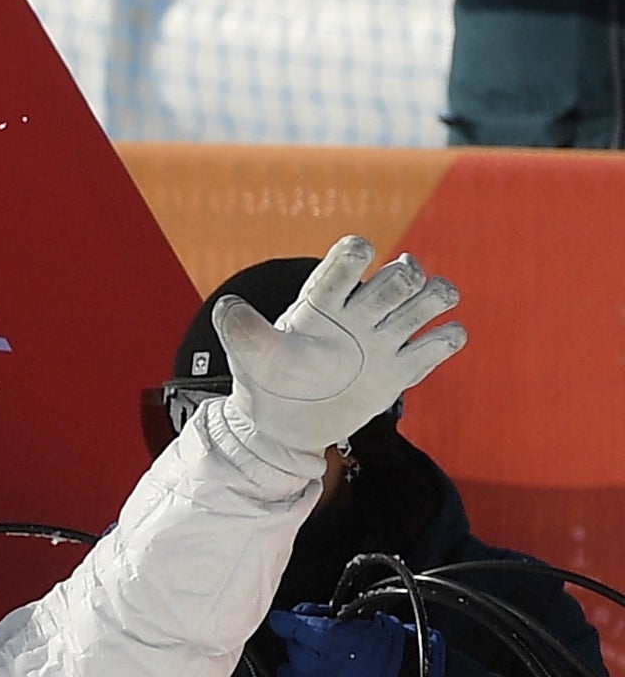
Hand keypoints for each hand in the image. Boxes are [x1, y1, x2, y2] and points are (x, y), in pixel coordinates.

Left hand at [215, 235, 463, 478]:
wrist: (282, 424)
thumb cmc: (265, 380)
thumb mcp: (248, 357)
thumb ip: (240, 330)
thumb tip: (228, 307)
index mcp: (320, 303)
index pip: (343, 266)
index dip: (356, 253)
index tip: (359, 251)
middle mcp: (356, 314)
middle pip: (397, 279)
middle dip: (405, 276)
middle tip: (396, 290)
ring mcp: (382, 341)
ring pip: (427, 301)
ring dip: (437, 295)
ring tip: (432, 303)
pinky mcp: (400, 370)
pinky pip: (439, 345)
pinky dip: (447, 338)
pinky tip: (437, 342)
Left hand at [268, 606, 445, 676]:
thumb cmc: (391, 652)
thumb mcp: (360, 621)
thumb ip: (322, 617)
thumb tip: (300, 614)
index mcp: (328, 640)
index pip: (287, 625)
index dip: (286, 621)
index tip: (283, 620)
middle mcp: (317, 667)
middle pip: (291, 649)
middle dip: (302, 643)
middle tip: (320, 643)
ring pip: (291, 672)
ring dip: (303, 666)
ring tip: (326, 664)